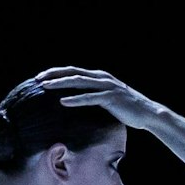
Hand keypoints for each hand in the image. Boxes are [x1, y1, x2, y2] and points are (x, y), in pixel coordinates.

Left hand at [35, 67, 163, 130]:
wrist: (148, 113)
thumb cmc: (126, 108)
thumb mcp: (107, 98)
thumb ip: (94, 95)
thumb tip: (79, 102)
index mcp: (99, 77)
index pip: (73, 71)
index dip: (56, 72)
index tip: (40, 77)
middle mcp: (101, 78)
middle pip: (73, 73)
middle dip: (53, 75)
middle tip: (37, 79)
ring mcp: (107, 87)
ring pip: (79, 82)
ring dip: (60, 84)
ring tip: (45, 87)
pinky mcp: (111, 98)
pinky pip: (90, 98)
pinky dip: (76, 99)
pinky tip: (63, 102)